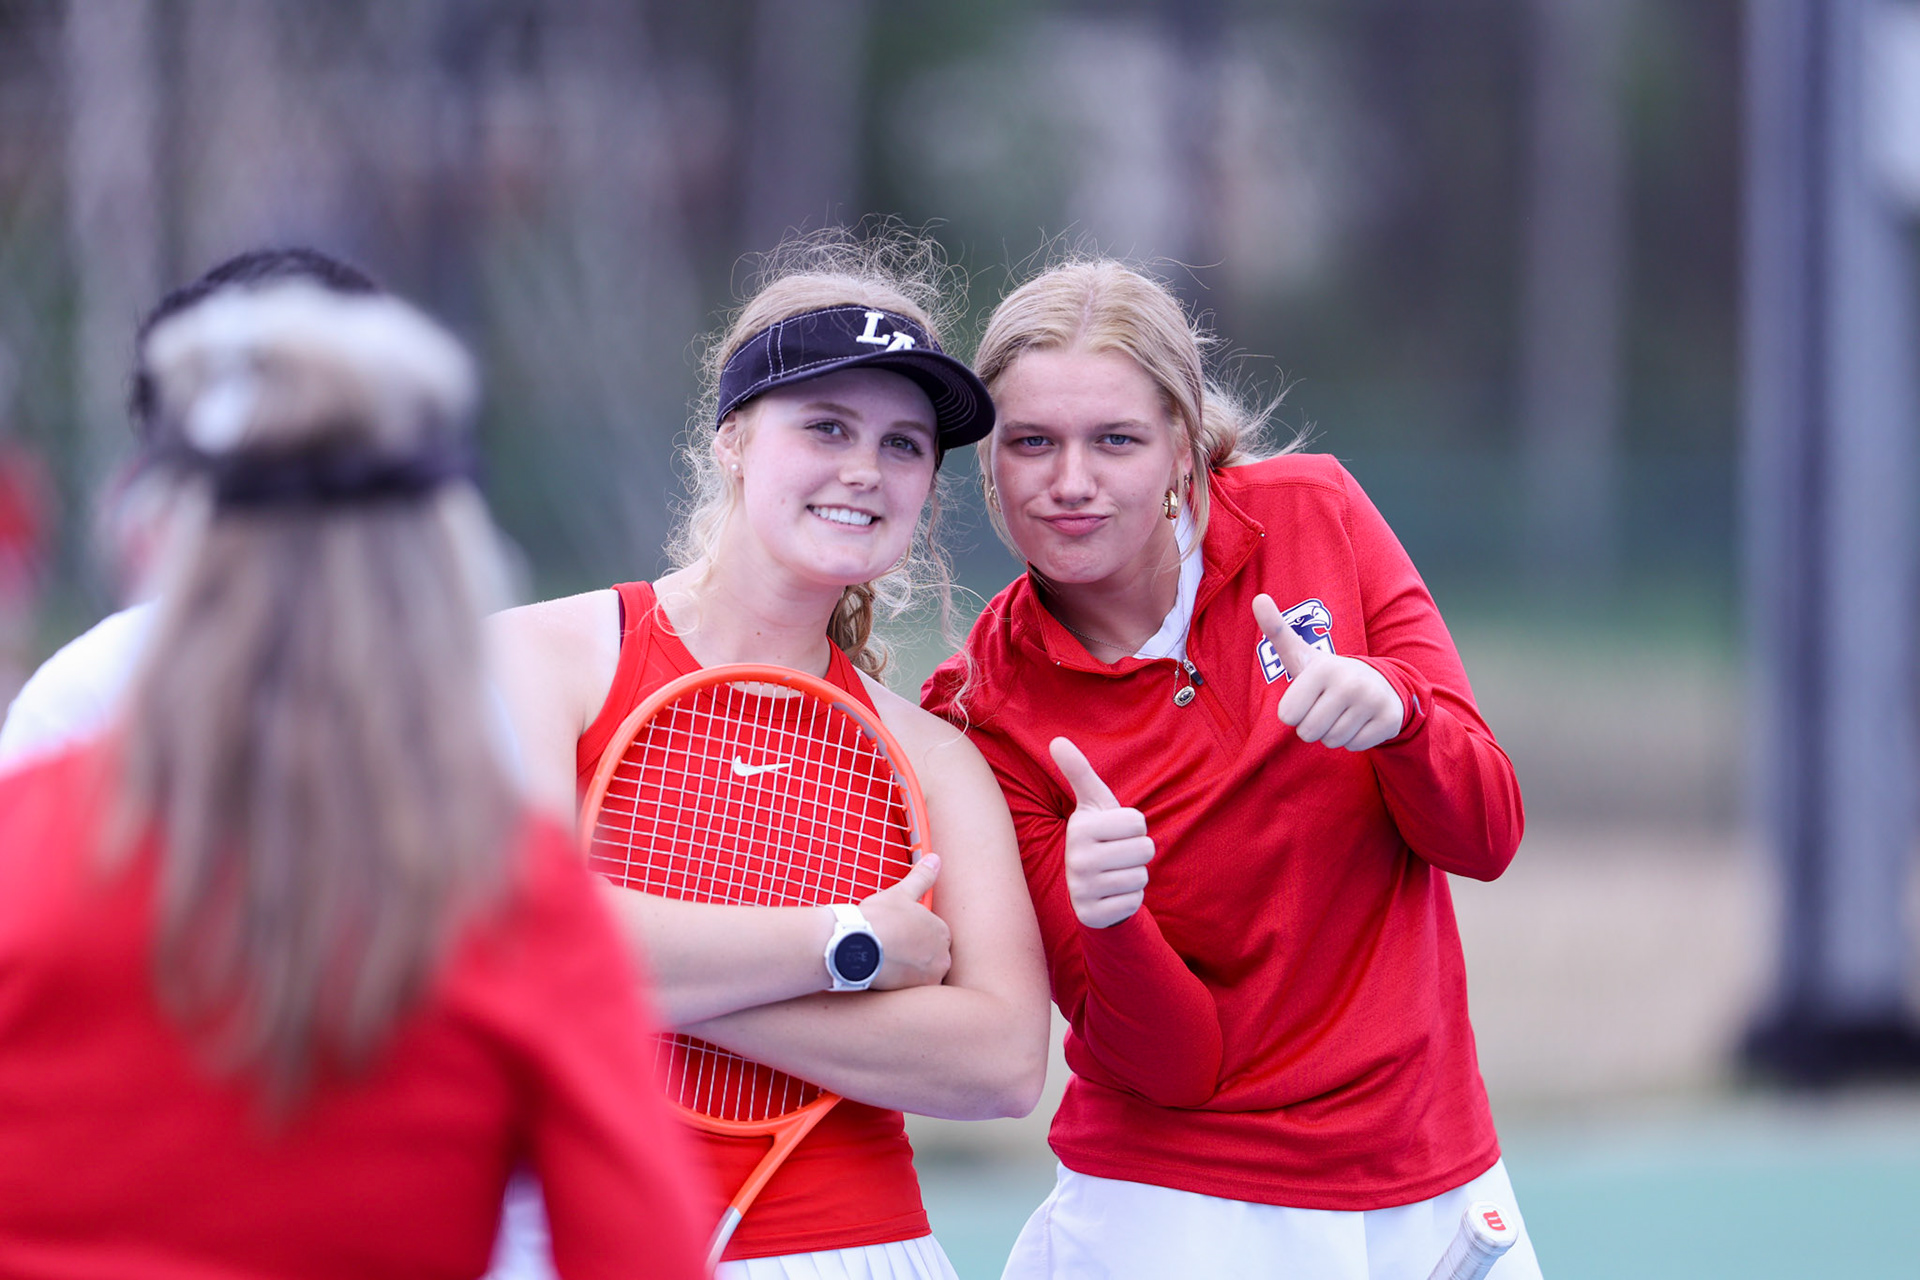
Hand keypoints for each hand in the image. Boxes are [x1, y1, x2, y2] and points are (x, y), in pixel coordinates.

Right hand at [858, 855, 950, 989]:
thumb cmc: (878, 917)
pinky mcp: (916, 992)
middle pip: (933, 957)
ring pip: (924, 974)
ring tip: (888, 963)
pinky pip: (913, 990)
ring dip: (910, 971)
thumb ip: (922, 878)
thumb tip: (936, 858)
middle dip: (916, 955)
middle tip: (892, 950)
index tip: (900, 936)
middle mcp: (943, 955)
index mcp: (941, 930)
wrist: (855, 944)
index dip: (916, 935)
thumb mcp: (901, 893)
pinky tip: (886, 976)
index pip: (936, 936)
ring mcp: (931, 976)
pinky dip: (902, 985)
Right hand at [1050, 737, 1153, 928]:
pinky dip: (1130, 898)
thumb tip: (1057, 739)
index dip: (1134, 827)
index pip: (1138, 822)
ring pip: (1141, 877)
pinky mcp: (1092, 916)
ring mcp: (1083, 890)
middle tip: (1118, 853)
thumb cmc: (1098, 836)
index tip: (1115, 832)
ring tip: (1115, 872)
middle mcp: (1077, 860)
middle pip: (1145, 849)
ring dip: (1134, 875)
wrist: (1087, 886)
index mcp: (1080, 829)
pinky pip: (1135, 902)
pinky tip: (1112, 893)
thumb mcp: (1092, 803)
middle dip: (1138, 851)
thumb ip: (1079, 771)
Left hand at [1253, 594, 1403, 751]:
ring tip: (1343, 712)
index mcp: (1323, 668)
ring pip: (1332, 741)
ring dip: (1333, 732)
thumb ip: (1276, 629)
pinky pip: (1355, 746)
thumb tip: (1258, 598)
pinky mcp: (1389, 720)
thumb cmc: (1327, 674)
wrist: (1380, 682)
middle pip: (1308, 733)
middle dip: (1312, 726)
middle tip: (1325, 706)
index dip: (1294, 711)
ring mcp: (1372, 701)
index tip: (1308, 695)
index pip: (1287, 716)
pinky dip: (1354, 739)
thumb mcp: (1300, 653)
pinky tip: (1360, 720)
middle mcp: (1350, 683)